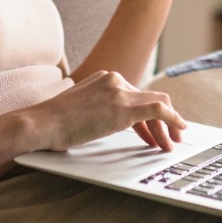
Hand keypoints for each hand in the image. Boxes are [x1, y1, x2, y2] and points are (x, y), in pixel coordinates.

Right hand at [25, 71, 186, 152]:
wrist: (43, 123)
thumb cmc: (55, 122)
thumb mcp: (81, 107)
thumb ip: (99, 107)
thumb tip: (111, 121)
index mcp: (105, 78)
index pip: (136, 94)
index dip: (149, 115)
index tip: (153, 131)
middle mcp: (115, 80)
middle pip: (151, 98)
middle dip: (164, 120)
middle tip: (171, 137)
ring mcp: (120, 92)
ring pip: (158, 104)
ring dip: (168, 126)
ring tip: (170, 144)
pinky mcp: (123, 108)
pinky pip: (159, 109)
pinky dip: (173, 119)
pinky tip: (178, 129)